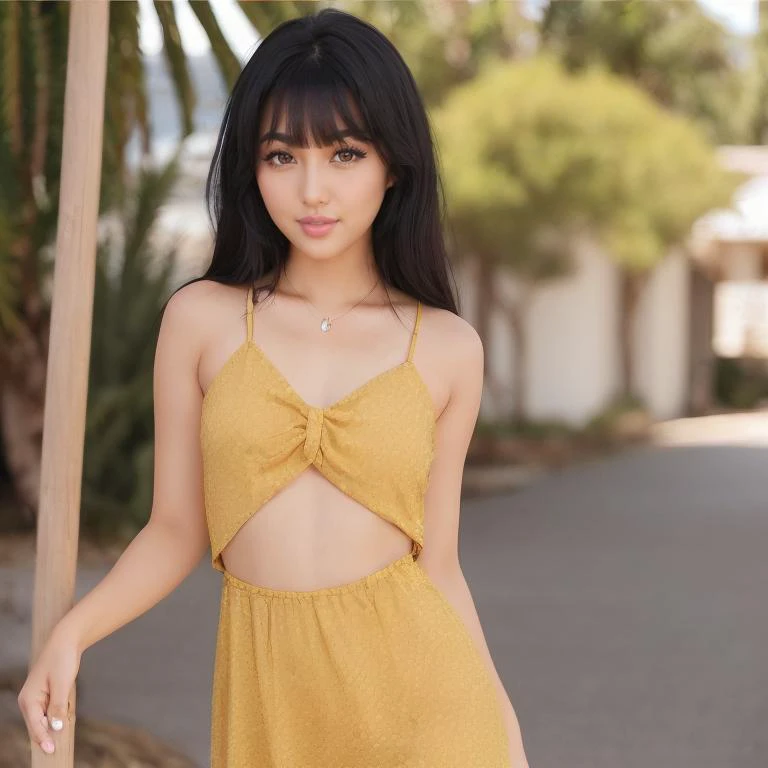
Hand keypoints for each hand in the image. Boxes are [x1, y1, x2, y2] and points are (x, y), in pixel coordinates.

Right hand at [17, 626, 81, 754]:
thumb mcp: (62, 684)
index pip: (35, 726)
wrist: (66, 641)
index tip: (52, 751)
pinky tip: (66, 714)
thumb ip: (58, 707)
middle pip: (38, 726)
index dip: (44, 739)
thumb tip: (55, 727)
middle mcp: (29, 701)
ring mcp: (37, 698)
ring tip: (65, 727)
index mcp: (28, 700)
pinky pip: (51, 711)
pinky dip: (58, 714)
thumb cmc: (62, 659)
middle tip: (59, 747)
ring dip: (55, 723)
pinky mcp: (46, 695)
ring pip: (45, 720)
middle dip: (49, 734)